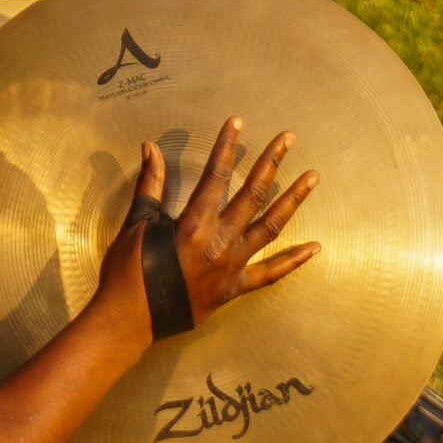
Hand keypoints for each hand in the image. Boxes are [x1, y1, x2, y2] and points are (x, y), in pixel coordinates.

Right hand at [97, 120, 316, 334]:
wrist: (129, 320)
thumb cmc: (128, 270)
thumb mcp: (137, 222)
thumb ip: (150, 184)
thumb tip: (149, 147)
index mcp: (194, 225)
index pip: (216, 176)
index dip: (226, 146)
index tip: (237, 122)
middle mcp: (219, 244)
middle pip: (252, 196)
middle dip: (271, 163)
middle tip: (288, 138)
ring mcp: (231, 268)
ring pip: (270, 229)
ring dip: (292, 201)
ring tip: (312, 179)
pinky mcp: (234, 289)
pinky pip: (270, 275)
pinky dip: (293, 261)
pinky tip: (314, 248)